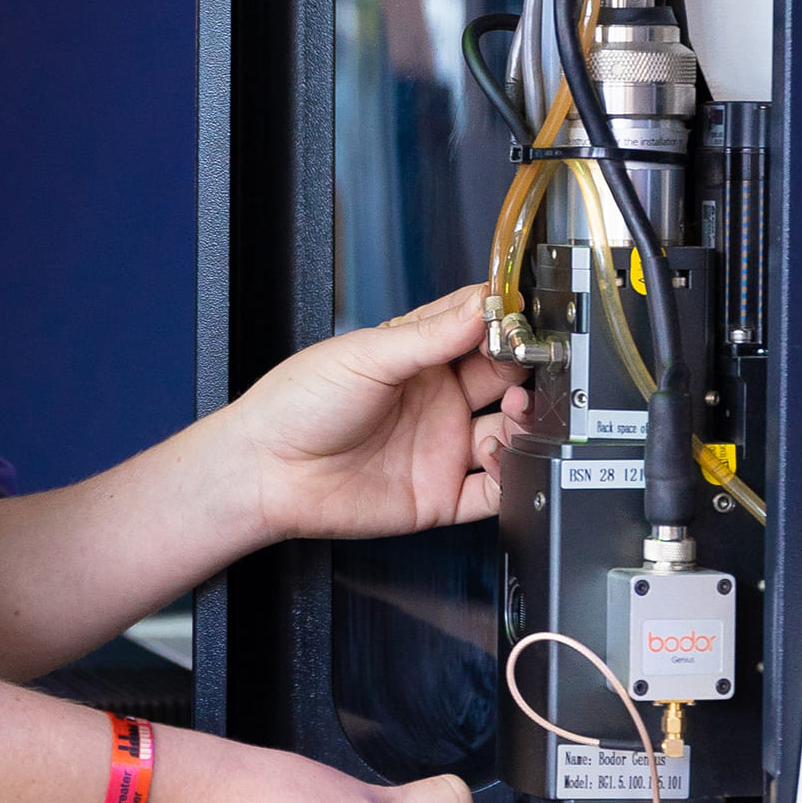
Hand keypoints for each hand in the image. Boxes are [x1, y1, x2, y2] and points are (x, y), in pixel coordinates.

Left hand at [232, 282, 527, 540]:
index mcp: (416, 358)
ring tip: (513, 409)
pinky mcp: (439, 495)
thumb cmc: (297, 404)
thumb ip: (429, 335)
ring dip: (524, 421)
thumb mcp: (366, 355)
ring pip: (509, 434)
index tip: (524, 318)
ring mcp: (440, 447)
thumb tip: (482, 306)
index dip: (504, 322)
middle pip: (503, 379)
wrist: (267, 469)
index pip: (477, 330)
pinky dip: (513, 478)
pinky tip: (503, 457)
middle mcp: (435, 401)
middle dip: (526, 368)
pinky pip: (494, 493)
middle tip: (534, 362)